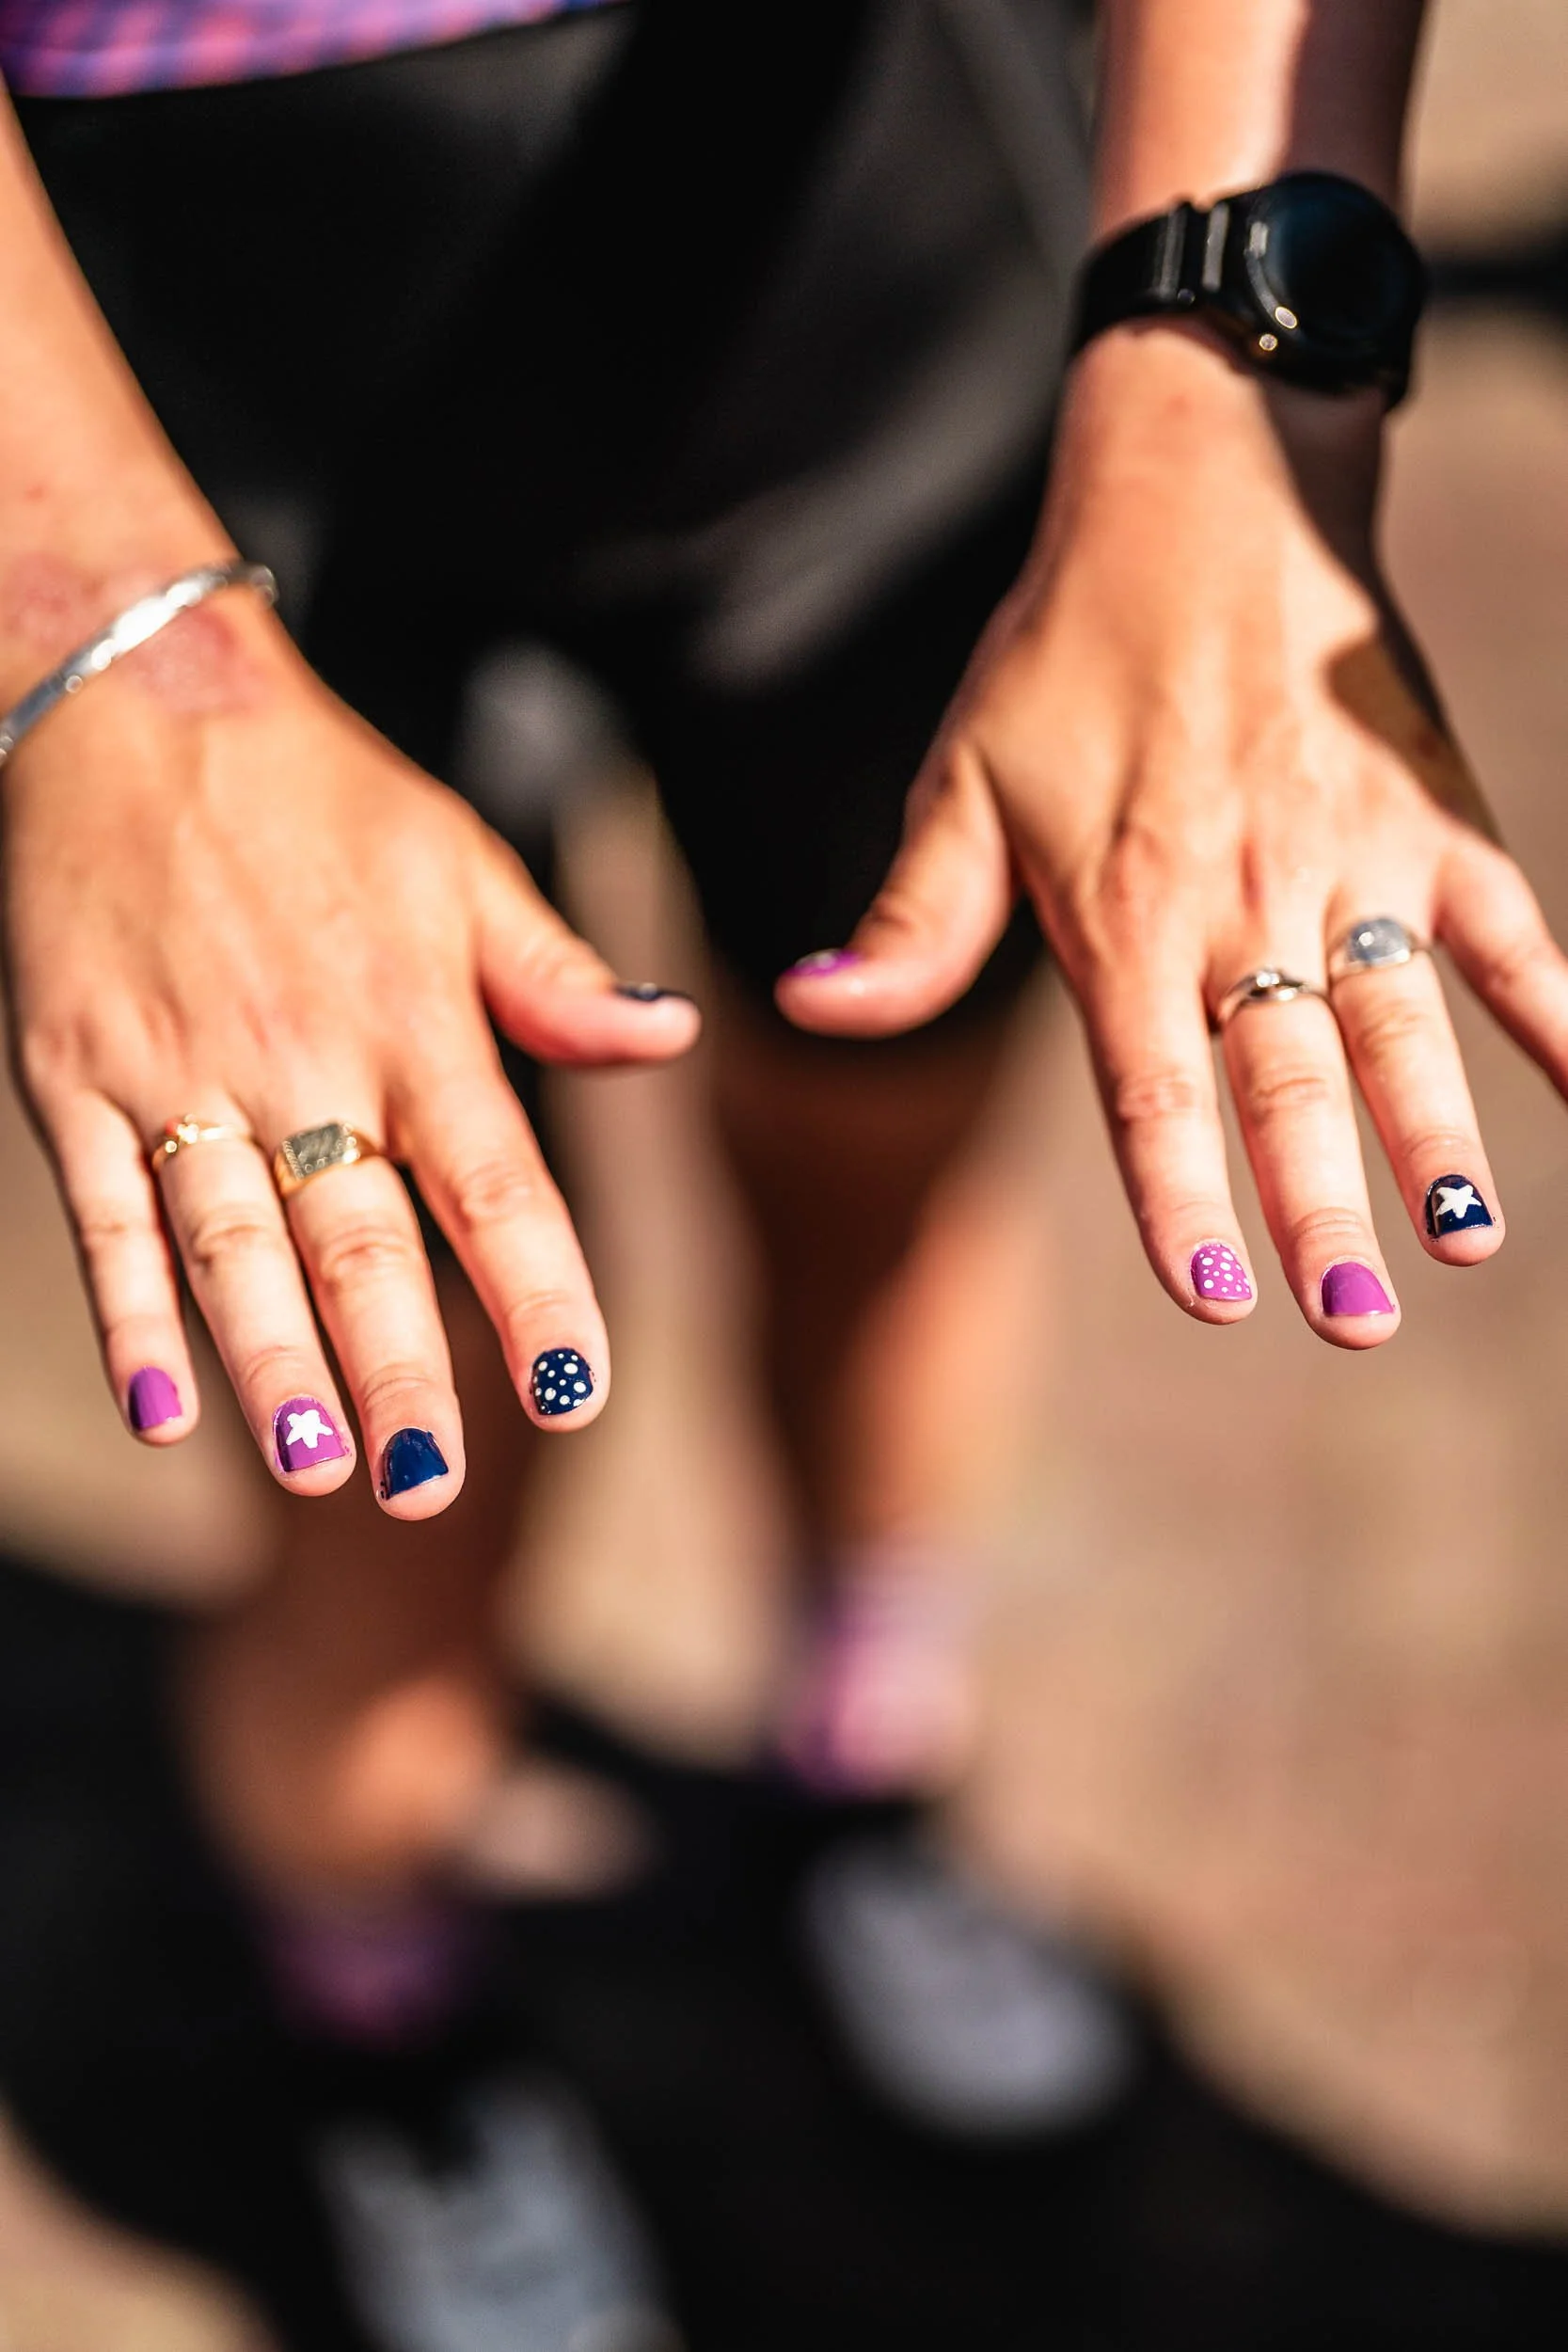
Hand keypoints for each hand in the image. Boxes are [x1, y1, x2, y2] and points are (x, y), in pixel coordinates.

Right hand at [2, 603, 698, 1506]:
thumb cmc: (321, 793)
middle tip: (429, 1484)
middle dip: (399, 1370)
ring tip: (316, 1468)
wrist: (137, 694)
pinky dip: (127, 1313)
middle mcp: (302, 1058)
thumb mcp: (461, 862)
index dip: (538, 1293)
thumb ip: (557, 977)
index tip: (580, 1391)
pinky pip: (105, 1213)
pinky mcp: (74, 1075)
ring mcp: (180, 1072)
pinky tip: (160, 1410)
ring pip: (233, 1246)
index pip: (493, 1184)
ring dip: (273, 1362)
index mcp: (414, 1020)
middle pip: (359, 1242)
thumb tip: (672, 1039)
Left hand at [778, 326, 1567, 1346]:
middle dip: (1322, 1214)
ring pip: (1399, 1025)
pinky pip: (1503, 926)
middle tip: (1355, 1325)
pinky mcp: (1433, 811)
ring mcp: (1352, 858)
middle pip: (1286, 1084)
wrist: (1201, 488)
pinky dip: (1554, 1007)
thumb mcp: (962, 780)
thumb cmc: (1063, 654)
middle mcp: (1244, 899)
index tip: (1212, 1297)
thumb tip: (811, 1008)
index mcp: (1125, 912)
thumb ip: (910, 921)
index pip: (1153, 1088)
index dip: (1181, 1198)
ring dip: (1436, 1138)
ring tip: (1467, 1244)